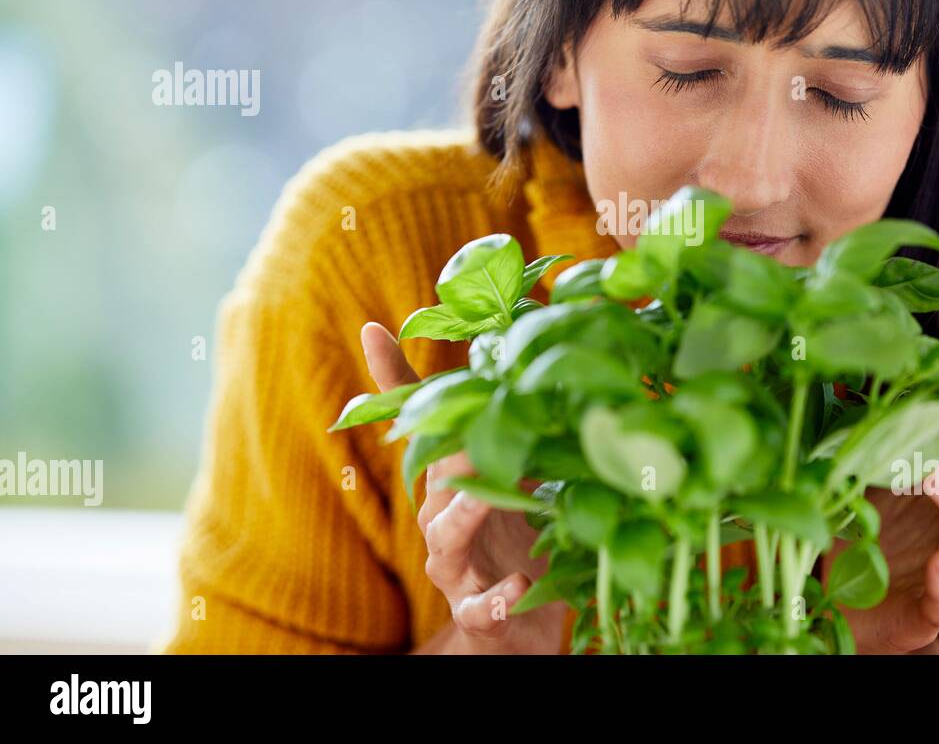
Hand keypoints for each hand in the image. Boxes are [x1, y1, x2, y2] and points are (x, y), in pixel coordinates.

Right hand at [360, 322, 566, 653]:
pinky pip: (480, 606)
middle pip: (433, 472)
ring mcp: (455, 564)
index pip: (420, 424)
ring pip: (445, 533)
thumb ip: (525, 430)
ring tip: (485, 496)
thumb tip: (547, 365)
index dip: (393, 379)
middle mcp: (442, 515)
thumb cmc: (521, 542)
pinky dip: (495, 597)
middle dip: (446, 443)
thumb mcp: (524, 478)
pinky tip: (513, 588)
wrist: (520, 628)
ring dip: (465, 512)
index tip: (372, 329)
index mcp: (453, 479)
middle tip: (468, 413)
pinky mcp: (478, 610)